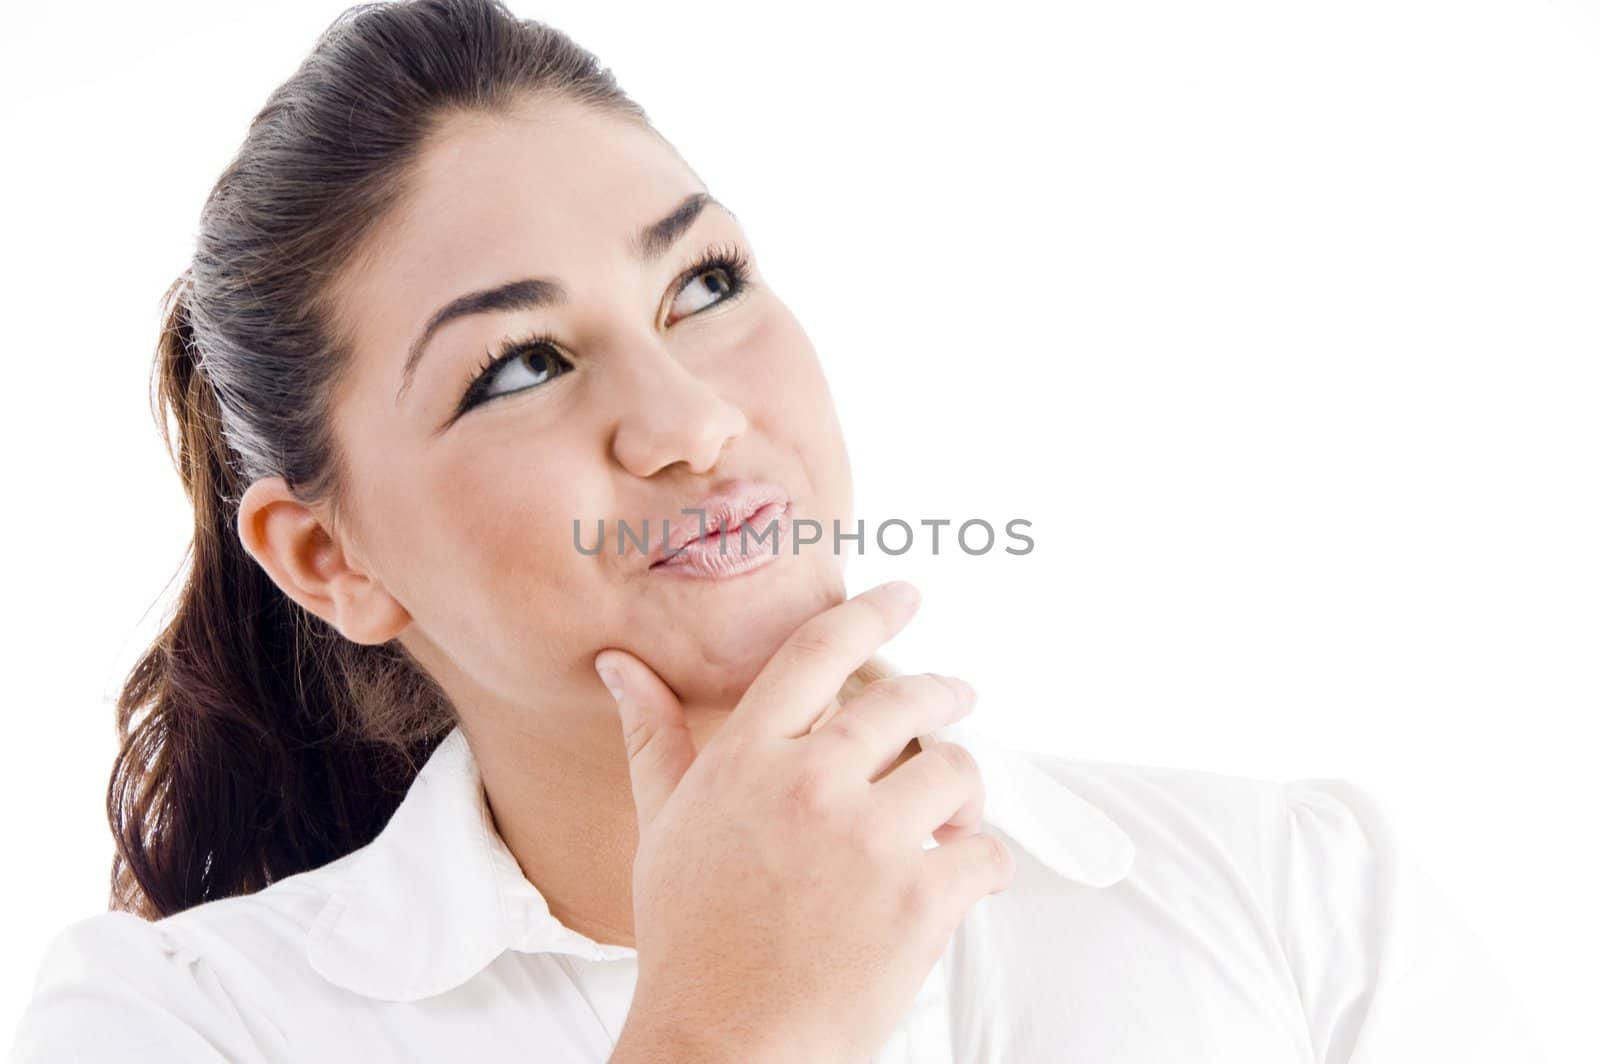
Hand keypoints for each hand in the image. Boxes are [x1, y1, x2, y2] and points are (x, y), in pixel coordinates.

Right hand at [600, 581, 1013, 1062]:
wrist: (723, 1046)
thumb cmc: (690, 938)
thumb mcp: (662, 828)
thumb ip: (653, 738)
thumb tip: (620, 664)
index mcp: (747, 758)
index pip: (818, 652)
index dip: (871, 613)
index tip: (906, 594)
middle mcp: (808, 784)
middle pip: (905, 703)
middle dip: (944, 693)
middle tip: (958, 695)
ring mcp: (867, 840)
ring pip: (955, 772)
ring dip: (963, 790)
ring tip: (953, 812)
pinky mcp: (917, 900)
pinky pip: (985, 852)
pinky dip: (984, 862)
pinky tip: (966, 874)